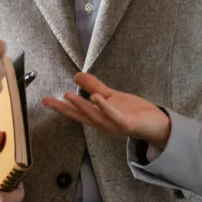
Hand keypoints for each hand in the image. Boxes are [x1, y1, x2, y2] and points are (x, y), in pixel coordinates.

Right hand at [42, 73, 171, 146]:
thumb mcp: (110, 96)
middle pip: (81, 116)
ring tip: (68, 95)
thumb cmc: (133, 111)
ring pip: (94, 116)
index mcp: (97, 117)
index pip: (76, 111)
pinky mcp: (126, 124)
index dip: (60, 106)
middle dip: (65, 108)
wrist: (156, 123)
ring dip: (81, 106)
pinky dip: (104, 107)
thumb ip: (94, 87)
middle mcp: (102, 124)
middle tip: (49, 100)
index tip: (45, 100)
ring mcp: (114, 125)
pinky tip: (96, 98)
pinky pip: (113, 116)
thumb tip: (76, 76)